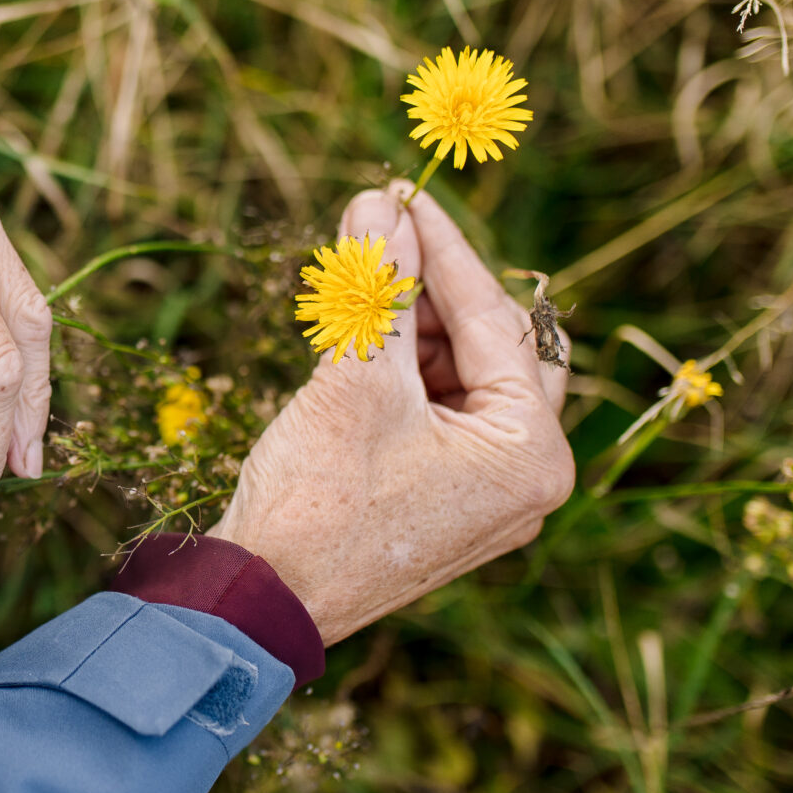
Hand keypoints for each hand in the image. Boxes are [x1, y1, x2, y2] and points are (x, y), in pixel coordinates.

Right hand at [207, 184, 573, 641]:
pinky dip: (404, 375)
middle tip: (384, 234)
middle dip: (435, 290)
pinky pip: (441, 417)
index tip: (402, 191)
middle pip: (496, 348)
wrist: (261, 601)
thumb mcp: (352, 378)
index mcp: (530, 453)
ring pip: (465, 379)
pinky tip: (361, 339)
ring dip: (415, 330)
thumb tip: (380, 202)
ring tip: (355, 286)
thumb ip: (377, 286)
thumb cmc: (316, 500)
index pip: (495, 321)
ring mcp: (489, 497)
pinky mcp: (447, 504)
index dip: (442, 248)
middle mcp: (528, 479)